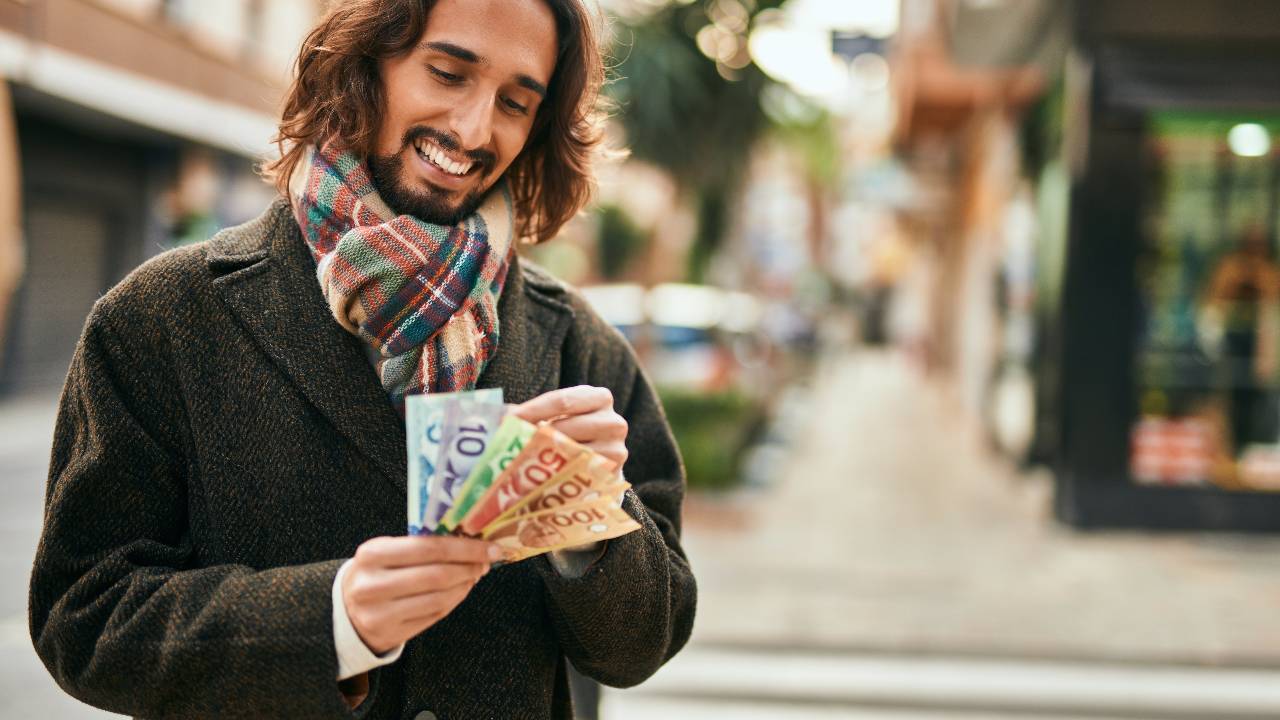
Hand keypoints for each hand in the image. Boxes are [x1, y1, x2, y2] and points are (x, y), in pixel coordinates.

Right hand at [342, 535, 496, 653]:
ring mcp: (379, 613)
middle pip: (436, 575)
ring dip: (465, 585)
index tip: (489, 546)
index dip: (465, 548)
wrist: (345, 611)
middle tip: (486, 561)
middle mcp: (372, 585)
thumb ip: (421, 544)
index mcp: (372, 554)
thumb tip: (470, 540)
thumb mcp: (387, 552)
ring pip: (439, 598)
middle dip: (469, 566)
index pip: (428, 548)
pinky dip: (454, 601)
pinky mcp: (389, 634)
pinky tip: (460, 590)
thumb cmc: (375, 573)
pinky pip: (434, 615)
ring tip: (474, 574)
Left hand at [511, 385, 628, 467]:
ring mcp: (616, 449)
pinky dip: (556, 474)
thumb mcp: (558, 414)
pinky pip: (578, 474)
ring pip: (572, 453)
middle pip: (566, 428)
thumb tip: (498, 416)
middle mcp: (613, 421)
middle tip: (507, 444)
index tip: (506, 421)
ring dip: (543, 457)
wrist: (598, 457)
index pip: (561, 401)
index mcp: (599, 397)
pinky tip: (538, 475)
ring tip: (519, 459)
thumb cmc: (572, 430)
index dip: (531, 411)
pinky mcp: (612, 474)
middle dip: (533, 436)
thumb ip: (533, 413)